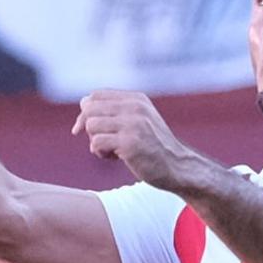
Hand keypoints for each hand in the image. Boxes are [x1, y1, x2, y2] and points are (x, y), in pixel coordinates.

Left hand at [72, 90, 191, 187]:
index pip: (96, 95)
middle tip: (102, 141)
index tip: (86, 128)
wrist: (178, 167)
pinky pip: (96, 143)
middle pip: (90, 109)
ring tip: (111, 150)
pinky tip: (115, 158)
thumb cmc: (153, 146)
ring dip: (95, 141)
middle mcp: (136, 107)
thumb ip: (118, 110)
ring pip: (91, 125)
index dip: (86, 111)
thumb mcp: (141, 119)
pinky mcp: (130, 143)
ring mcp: (133, 125)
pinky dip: (100, 153)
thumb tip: (84, 103)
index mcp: (137, 99)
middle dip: (88, 127)